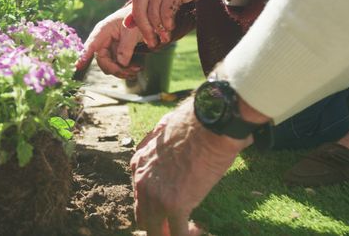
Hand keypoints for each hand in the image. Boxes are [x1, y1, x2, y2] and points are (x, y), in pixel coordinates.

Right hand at [75, 5, 143, 78]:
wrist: (142, 18)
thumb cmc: (135, 20)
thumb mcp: (132, 31)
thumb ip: (126, 47)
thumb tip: (121, 63)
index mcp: (103, 30)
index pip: (91, 44)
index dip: (84, 56)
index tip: (78, 66)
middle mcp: (102, 41)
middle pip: (102, 61)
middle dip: (116, 69)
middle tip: (132, 71)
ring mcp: (108, 48)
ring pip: (109, 67)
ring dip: (122, 72)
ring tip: (137, 69)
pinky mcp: (115, 54)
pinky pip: (116, 67)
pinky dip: (125, 70)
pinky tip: (136, 68)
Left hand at [88, 0, 236, 48]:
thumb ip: (141, 5)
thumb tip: (127, 24)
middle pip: (138, 12)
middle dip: (144, 31)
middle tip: (151, 43)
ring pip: (153, 15)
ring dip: (158, 30)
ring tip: (163, 37)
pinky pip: (165, 13)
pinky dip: (167, 24)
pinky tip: (170, 28)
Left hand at [130, 98, 251, 235]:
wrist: (209, 123)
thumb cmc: (195, 123)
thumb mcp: (166, 130)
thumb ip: (163, 145)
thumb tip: (170, 143)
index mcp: (139, 163)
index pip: (140, 196)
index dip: (156, 206)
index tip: (173, 207)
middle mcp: (141, 181)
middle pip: (144, 218)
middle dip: (161, 224)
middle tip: (180, 223)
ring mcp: (156, 195)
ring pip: (156, 231)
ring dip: (172, 233)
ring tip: (191, 229)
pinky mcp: (173, 205)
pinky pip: (177, 234)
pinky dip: (186, 235)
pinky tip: (198, 230)